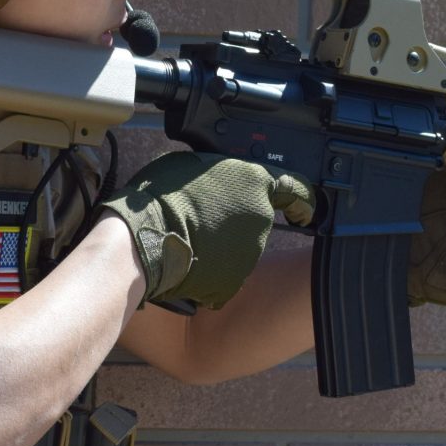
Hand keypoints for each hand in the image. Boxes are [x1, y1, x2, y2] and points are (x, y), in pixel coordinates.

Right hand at [97, 151, 314, 308]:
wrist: (143, 241)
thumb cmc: (160, 197)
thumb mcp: (192, 163)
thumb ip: (220, 171)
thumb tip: (220, 176)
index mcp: (255, 182)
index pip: (295, 188)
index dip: (302, 199)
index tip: (303, 209)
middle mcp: (260, 217)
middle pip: (256, 219)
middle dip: (235, 219)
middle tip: (203, 216)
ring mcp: (249, 253)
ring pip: (239, 247)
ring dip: (220, 244)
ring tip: (186, 236)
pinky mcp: (234, 281)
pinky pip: (224, 274)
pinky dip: (209, 269)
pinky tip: (186, 259)